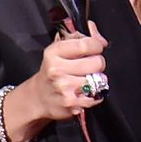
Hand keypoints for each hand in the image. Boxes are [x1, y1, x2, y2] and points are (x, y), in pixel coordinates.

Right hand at [1, 21, 107, 141]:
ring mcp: (64, 88)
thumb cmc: (53, 70)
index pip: (86, 44)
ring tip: (86, 79)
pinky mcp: (71, 104)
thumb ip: (81, 37)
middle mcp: (57, 69)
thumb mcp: (60, 48)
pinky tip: (85, 92)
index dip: (96, 46)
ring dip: (97, 80)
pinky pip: (97, 96)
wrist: (38, 97)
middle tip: (89, 66)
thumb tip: (102, 40)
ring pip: (98, 80)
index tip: (95, 48)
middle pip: (97, 63)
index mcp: (54, 52)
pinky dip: (95, 94)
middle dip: (98, 63)